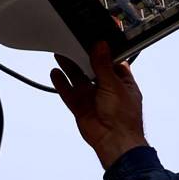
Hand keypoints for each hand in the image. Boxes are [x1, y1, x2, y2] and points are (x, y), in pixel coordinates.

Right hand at [52, 42, 148, 168]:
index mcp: (121, 81)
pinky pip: (68, 92)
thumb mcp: (114, 85)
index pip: (110, 60)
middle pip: (91, 67)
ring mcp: (92, 97)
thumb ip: (104, 65)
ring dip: (70, 66)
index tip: (92, 38)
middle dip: (82, 56)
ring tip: (60, 52)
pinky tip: (55, 72)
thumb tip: (101, 46)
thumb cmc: (124, 117)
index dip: (101, 50)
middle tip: (71, 42)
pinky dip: (61, 83)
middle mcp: (106, 88)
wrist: (114, 141)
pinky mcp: (80, 106)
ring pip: (78, 78)